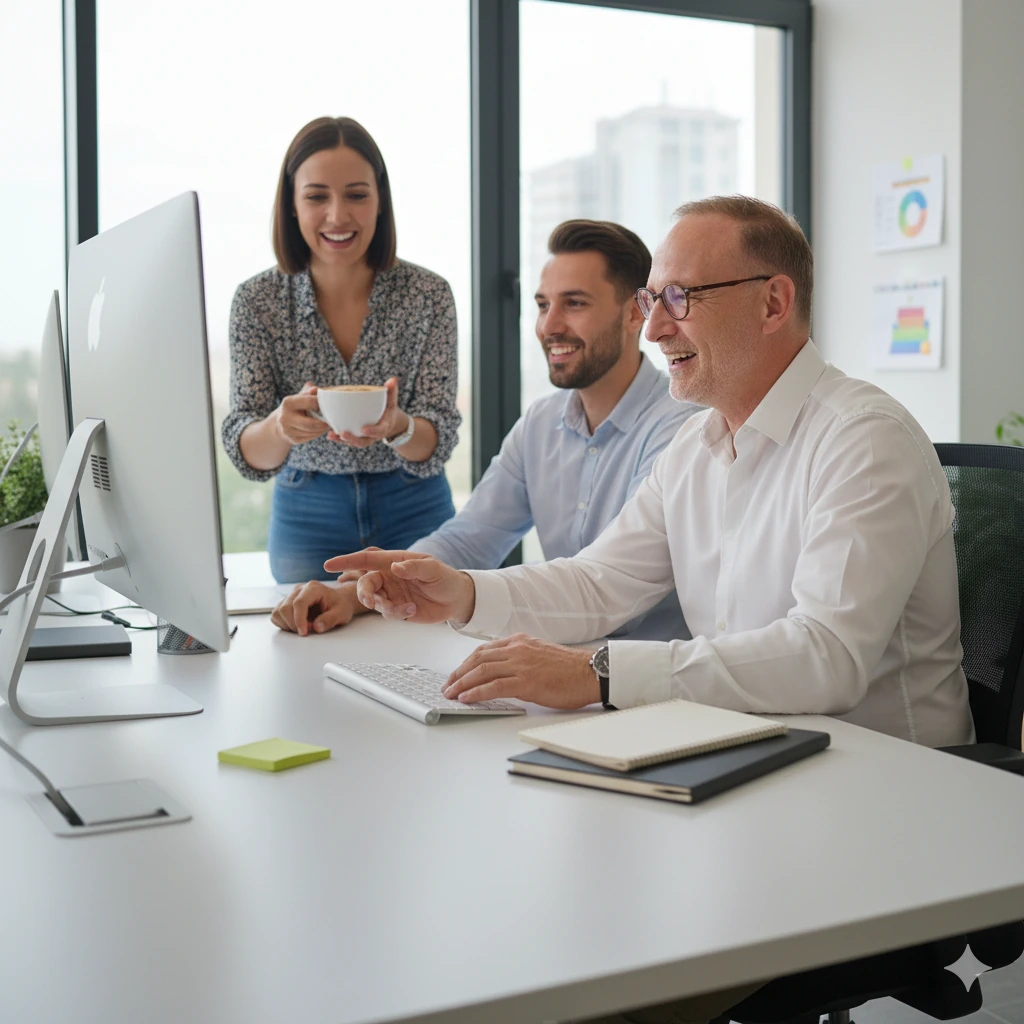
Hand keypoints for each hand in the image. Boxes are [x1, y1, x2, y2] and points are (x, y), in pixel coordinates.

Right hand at [271, 580, 359, 635]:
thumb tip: (317, 627)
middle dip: (294, 624)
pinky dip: (284, 624)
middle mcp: (299, 589)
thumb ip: (330, 620)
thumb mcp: (341, 613)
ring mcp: (291, 596)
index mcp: (313, 588)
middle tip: (308, 630)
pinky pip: (276, 615)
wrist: (338, 601)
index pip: (299, 603)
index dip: (299, 619)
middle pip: (285, 608)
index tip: (304, 632)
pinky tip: (297, 625)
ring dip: (288, 624)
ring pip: (278, 611)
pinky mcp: (286, 603)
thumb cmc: (340, 605)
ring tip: (304, 627)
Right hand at [274, 383, 329, 445]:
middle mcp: (285, 417)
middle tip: (332, 421)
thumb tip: (316, 389)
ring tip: (328, 425)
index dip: (321, 404)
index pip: (310, 403)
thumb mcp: (299, 397)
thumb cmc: (294, 407)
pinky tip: (321, 430)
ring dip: (322, 429)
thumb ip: (308, 392)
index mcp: (288, 403)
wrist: (280, 422)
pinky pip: (310, 438)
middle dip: (324, 423)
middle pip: (311, 423)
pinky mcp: (292, 440)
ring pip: (312, 432)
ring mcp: (288, 430)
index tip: (329, 404)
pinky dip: (318, 434)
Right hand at [323, 549, 474, 623]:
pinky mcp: (396, 607)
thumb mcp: (433, 569)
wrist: (455, 599)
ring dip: (384, 607)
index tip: (328, 565)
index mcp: (394, 561)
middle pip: (365, 583)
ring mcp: (391, 592)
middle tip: (373, 601)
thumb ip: (414, 567)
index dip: (346, 561)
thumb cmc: (445, 578)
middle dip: (364, 593)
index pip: (366, 559)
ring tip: (404, 608)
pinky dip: (396, 613)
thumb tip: (395, 567)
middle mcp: (389, 576)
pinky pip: (386, 613)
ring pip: (373, 601)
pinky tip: (412, 609)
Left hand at [328, 377, 408, 446]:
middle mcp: (373, 436)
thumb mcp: (391, 401)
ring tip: (331, 434)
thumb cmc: (388, 409)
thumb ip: (391, 391)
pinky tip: (329, 435)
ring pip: (353, 442)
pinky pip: (347, 441)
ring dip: (342, 440)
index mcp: (383, 427)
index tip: (364, 429)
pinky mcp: (356, 438)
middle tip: (343, 433)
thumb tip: (393, 379)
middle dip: (352, 439)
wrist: (386, 421)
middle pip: (363, 441)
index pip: (379, 431)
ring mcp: (364, 438)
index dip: (372, 431)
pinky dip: (338, 439)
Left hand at [442, 635, 600, 708]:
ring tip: (451, 694)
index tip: (456, 674)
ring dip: (462, 684)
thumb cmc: (570, 668)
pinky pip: (494, 686)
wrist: (590, 672)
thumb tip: (502, 672)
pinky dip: (476, 693)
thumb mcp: (540, 654)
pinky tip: (466, 699)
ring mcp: (521, 664)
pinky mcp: (527, 681)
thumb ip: (520, 658)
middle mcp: (517, 649)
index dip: (466, 663)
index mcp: (520, 642)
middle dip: (458, 673)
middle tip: (447, 685)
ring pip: (482, 671)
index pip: (484, 650)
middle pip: (478, 659)